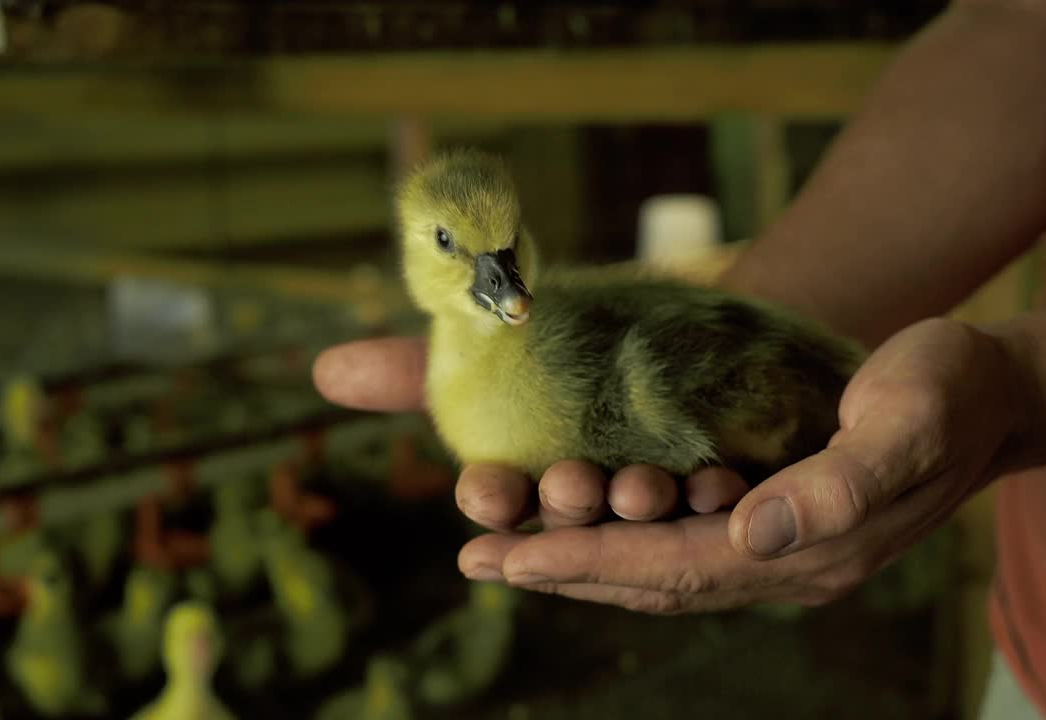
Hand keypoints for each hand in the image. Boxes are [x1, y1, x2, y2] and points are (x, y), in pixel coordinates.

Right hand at [311, 336, 748, 533]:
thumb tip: (326, 372)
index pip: (500, 503)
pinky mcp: (717, 498)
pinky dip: (714, 499)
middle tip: (570, 481)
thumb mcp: (497, 347)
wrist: (676, 334)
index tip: (485, 485)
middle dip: (565, 506)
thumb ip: (421, 367)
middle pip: (569, 521)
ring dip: (636, 508)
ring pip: (641, 524)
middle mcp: (586, 500)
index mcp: (527, 475)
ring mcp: (652, 505)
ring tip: (644, 484)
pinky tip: (716, 481)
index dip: (492, 500)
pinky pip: (719, 510)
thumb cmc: (569, 353)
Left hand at [451, 317, 1021, 612]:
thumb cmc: (951, 392)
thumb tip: (754, 530)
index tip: (510, 557)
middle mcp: (784, 561)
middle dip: (562, 571)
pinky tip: (586, 524)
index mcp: (809, 548)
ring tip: (507, 548)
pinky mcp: (777, 519)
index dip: (588, 563)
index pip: (675, 567)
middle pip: (653, 578)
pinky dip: (624, 540)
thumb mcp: (909, 422)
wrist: (994, 393)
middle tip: (476, 556)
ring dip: (583, 561)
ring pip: (661, 567)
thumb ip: (841, 485)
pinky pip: (684, 543)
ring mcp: (780, 547)